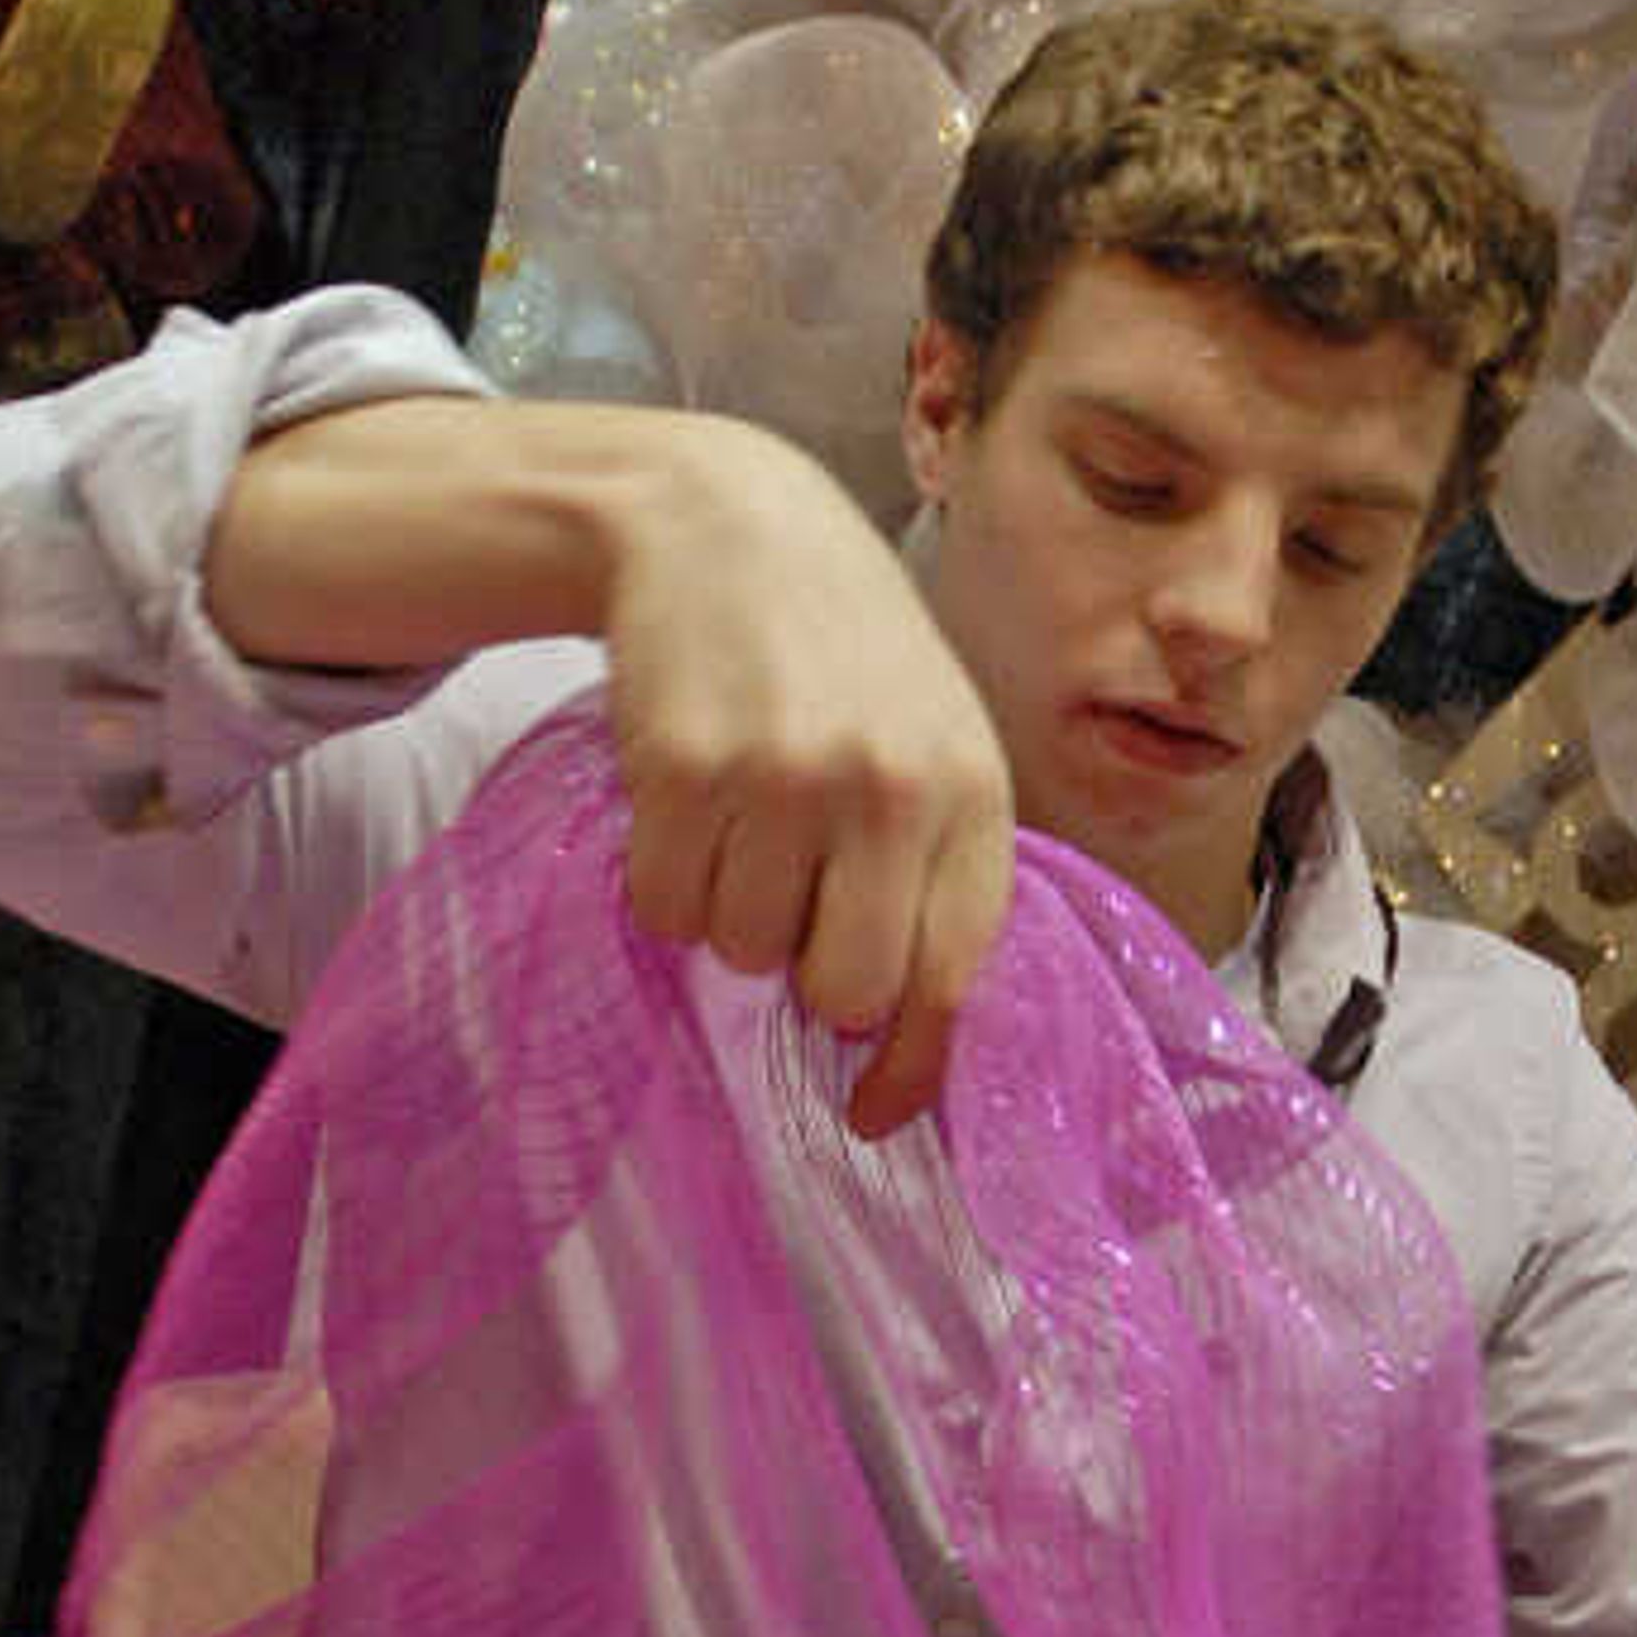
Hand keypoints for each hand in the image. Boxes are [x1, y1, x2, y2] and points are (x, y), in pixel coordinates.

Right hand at [597, 424, 1016, 1137]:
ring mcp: (783, 775)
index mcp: (970, 791)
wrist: (728, 523)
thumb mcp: (934, 743)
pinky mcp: (681, 767)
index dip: (910, 1067)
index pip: (953, 977)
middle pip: (842, 990)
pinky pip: (665, 906)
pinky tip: (691, 801)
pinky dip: (667, 881)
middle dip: (809, 977)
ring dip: (731, 913)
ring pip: (739, 952)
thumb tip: (898, 1049)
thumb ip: (938, 877)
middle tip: (795, 904)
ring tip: (745, 820)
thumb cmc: (846, 659)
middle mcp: (889, 787)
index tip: (873, 1113)